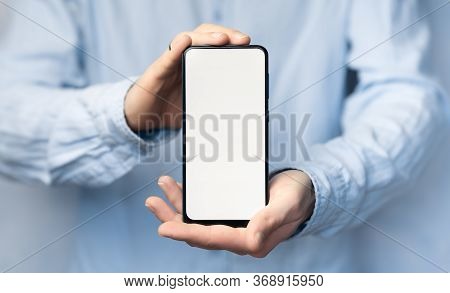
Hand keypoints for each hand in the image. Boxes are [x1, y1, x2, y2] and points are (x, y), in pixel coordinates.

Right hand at [124, 23, 250, 130]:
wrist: (140, 117)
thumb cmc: (170, 110)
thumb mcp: (197, 108)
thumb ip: (214, 108)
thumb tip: (240, 118)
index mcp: (197, 65)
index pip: (216, 44)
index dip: (232, 40)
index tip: (249, 44)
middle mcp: (183, 58)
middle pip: (205, 36)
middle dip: (225, 34)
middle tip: (242, 40)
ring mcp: (170, 63)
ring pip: (188, 40)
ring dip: (206, 37)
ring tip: (222, 39)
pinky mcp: (156, 72)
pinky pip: (166, 58)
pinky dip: (176, 48)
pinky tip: (184, 42)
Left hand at [146, 170, 314, 257]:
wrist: (304, 193)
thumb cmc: (298, 199)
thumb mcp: (287, 206)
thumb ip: (270, 221)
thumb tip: (251, 241)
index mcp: (251, 241)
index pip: (212, 239)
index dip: (186, 234)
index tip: (163, 229)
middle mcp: (238, 236)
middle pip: (197, 233)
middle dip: (172, 218)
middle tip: (152, 202)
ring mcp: (232, 225)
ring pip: (197, 221)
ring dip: (176, 206)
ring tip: (160, 187)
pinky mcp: (231, 214)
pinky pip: (205, 211)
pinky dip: (190, 200)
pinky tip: (178, 188)